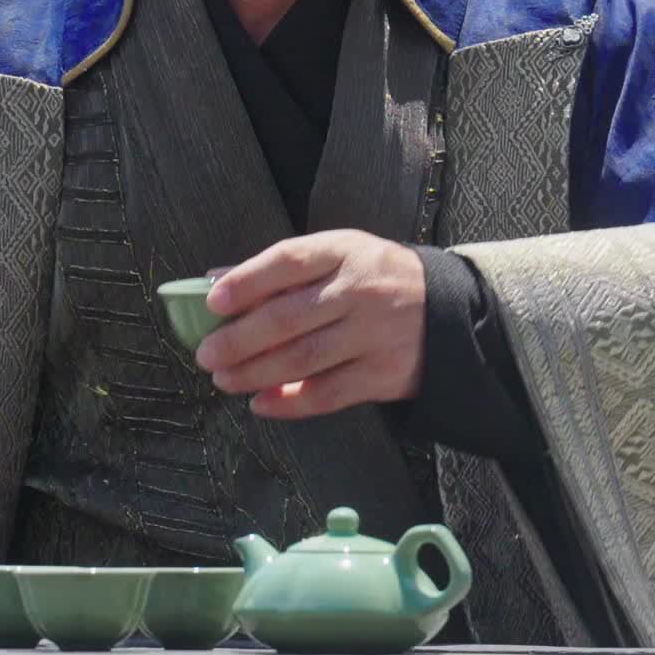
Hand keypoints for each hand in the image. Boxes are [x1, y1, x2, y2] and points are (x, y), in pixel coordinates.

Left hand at [196, 229, 425, 419]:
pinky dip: (290, 402)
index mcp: (345, 251)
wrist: (449, 311)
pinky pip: (328, 394)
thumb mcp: (341, 254)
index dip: (247, 281)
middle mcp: (360, 291)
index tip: (212, 300)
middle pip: (289, 317)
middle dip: (239, 339)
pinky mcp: (383, 374)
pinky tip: (261, 403)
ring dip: (255, 373)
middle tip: (206, 354)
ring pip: (303, 359)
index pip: (289, 261)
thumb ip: (284, 268)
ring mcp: (373, 334)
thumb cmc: (376, 278)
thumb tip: (217, 281)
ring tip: (224, 379)